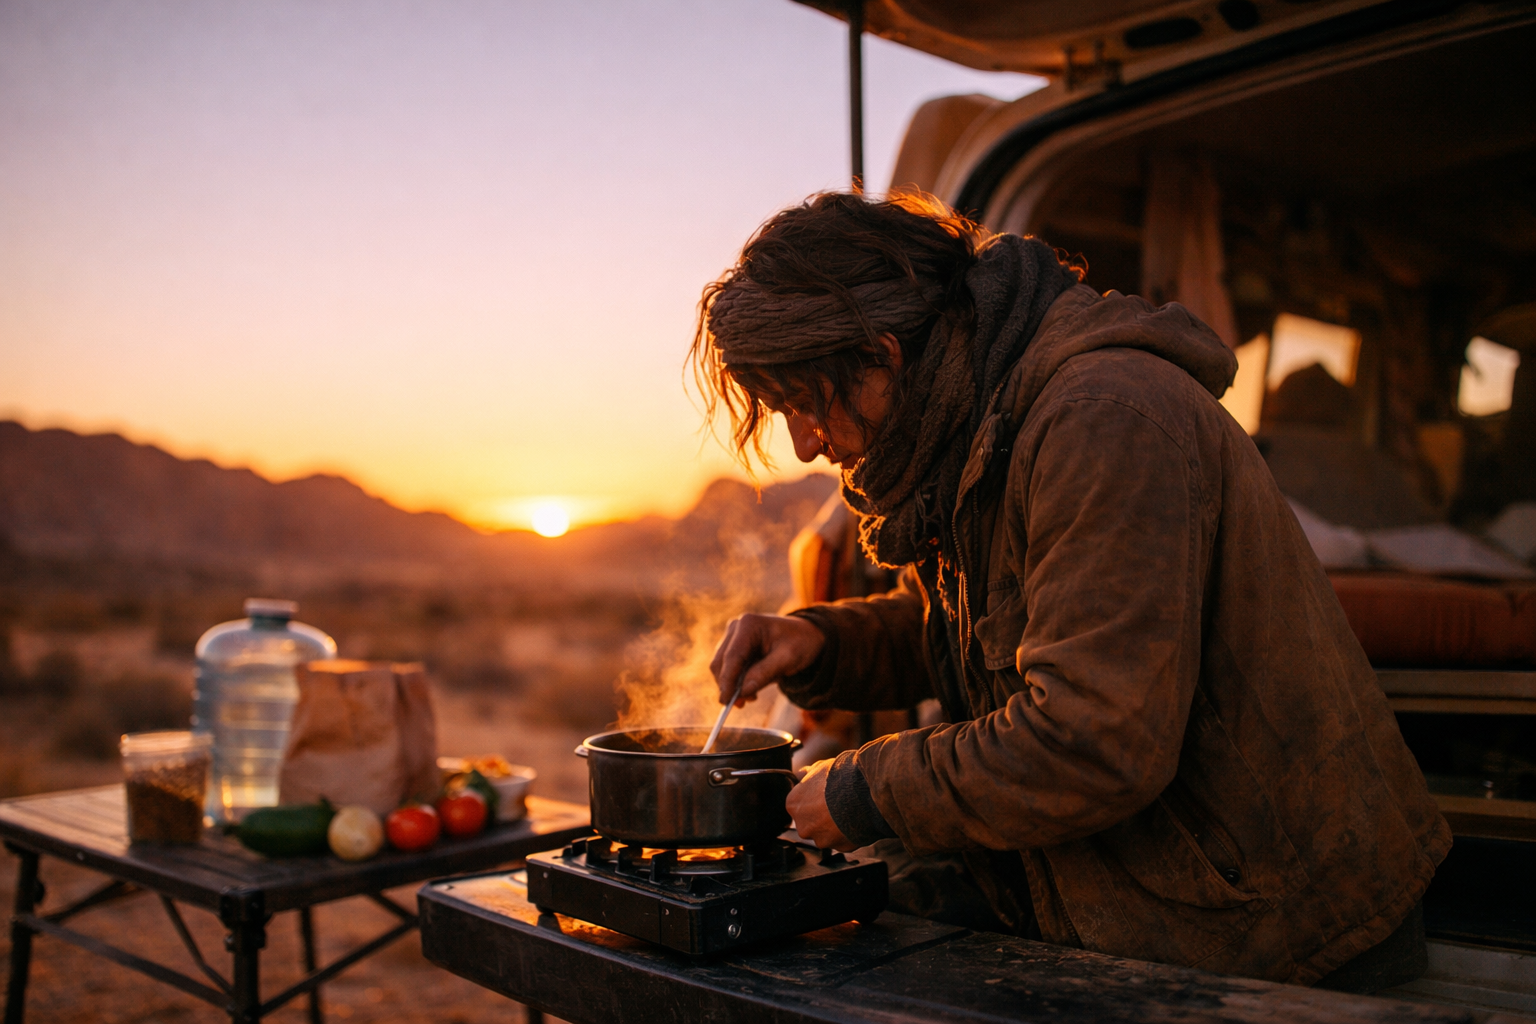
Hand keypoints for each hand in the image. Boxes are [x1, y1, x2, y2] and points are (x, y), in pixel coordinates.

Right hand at [709, 613, 824, 705]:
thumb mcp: (787, 659)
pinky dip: (737, 681)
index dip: (727, 681)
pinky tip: (751, 688)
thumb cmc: (800, 643)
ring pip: (721, 667)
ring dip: (733, 685)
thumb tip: (742, 692)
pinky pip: (729, 668)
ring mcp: (733, 636)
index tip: (726, 701)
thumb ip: (764, 674)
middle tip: (742, 704)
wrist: (805, 636)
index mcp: (749, 624)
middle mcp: (736, 627)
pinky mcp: (734, 646)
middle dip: (729, 685)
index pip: (732, 657)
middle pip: (720, 662)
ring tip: (753, 696)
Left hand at [786, 758, 854, 851]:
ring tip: (850, 811)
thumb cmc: (839, 778)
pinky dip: (849, 833)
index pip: (799, 804)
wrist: (862, 793)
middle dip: (822, 816)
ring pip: (826, 834)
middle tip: (837, 803)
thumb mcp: (820, 767)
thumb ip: (808, 773)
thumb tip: (803, 773)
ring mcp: (821, 839)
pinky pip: (843, 841)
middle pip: (811, 823)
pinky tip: (856, 820)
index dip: (813, 798)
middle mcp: (803, 826)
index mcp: (793, 805)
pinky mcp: (839, 847)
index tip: (824, 794)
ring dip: (835, 827)